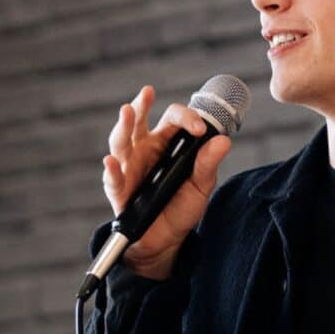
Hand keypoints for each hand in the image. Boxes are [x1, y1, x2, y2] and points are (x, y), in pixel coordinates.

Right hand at [102, 85, 231, 278]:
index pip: (174, 120)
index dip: (186, 119)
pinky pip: (113, 179)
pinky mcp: (119, 191)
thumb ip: (207, 164)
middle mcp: (144, 150)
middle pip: (139, 123)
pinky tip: (111, 161)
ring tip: (127, 111)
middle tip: (147, 93)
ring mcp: (129, 168)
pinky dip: (111, 170)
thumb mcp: (200, 186)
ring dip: (124, 127)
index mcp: (166, 144)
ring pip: (121, 143)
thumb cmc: (181, 207)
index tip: (199, 129)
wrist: (166, 241)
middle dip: (141, 106)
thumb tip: (223, 140)